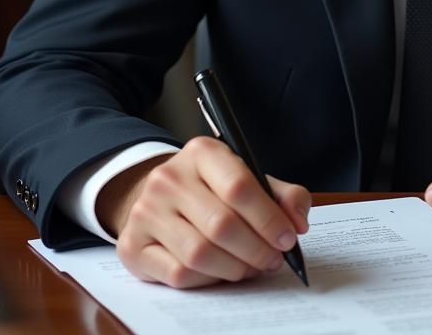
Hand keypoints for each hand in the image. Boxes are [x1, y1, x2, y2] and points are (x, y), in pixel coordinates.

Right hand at [96, 136, 310, 287]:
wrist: (158, 197)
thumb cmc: (212, 189)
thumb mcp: (247, 177)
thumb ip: (281, 195)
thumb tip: (298, 222)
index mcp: (202, 152)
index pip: (239, 185)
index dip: (268, 218)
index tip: (288, 238)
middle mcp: (168, 178)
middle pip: (221, 224)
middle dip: (256, 249)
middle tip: (274, 260)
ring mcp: (146, 212)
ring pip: (199, 253)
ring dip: (235, 268)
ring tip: (251, 268)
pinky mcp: (133, 246)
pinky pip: (179, 274)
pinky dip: (208, 279)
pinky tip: (222, 272)